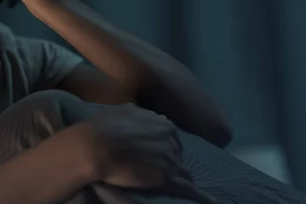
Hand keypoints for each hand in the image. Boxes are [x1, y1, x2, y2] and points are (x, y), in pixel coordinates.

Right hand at [73, 103, 215, 202]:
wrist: (95, 146)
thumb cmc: (102, 127)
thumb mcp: (123, 110)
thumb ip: (137, 114)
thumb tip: (138, 112)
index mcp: (162, 122)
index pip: (171, 137)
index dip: (163, 146)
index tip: (154, 153)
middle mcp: (170, 138)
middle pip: (178, 153)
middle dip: (171, 160)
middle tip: (157, 168)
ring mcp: (170, 157)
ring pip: (183, 170)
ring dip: (179, 177)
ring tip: (182, 186)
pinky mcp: (165, 177)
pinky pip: (186, 187)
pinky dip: (198, 195)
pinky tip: (209, 201)